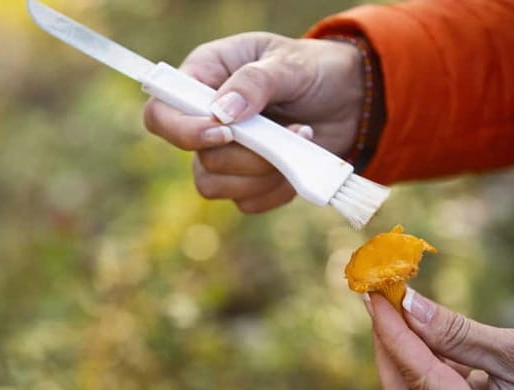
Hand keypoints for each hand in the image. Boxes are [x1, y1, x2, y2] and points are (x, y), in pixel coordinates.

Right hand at [143, 32, 364, 212]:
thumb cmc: (314, 69)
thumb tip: (222, 112)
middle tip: (293, 129)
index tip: (226, 133)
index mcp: (202, 79)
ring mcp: (225, 155)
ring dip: (264, 174)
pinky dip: (277, 190)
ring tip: (302, 140)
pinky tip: (299, 162)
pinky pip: (248, 203)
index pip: (161, 114)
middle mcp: (205, 121)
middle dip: (249, 156)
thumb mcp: (289, 62)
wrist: (351, 98)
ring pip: (216, 187)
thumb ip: (256, 82)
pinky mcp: (248, 181)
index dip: (183, 132)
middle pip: (198, 160)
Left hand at [365, 289, 513, 389]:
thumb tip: (405, 305)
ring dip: (403, 354)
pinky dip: (425, 365)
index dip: (392, 334)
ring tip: (395, 311)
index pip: (420, 380)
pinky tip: (423, 334)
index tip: (374, 296)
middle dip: (388, 349)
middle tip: (379, 303)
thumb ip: (455, 332)